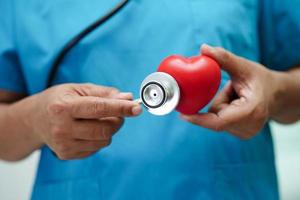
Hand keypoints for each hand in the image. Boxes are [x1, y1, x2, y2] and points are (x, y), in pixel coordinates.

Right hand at [26, 83, 141, 159]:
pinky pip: (96, 148)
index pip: (99, 108)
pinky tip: (86, 130)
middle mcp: (62, 127)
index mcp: (64, 107)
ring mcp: (63, 144)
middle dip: (117, 119)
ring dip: (108, 130)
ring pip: (104, 141)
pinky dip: (98, 138)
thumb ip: (104, 93)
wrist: (35, 119)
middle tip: (115, 112)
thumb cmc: (59, 100)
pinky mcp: (66, 155)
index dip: (121, 108)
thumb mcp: (79, 88)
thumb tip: (127, 98)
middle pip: (105, 129)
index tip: (137, 108)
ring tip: (96, 120)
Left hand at [181, 44, 278, 138]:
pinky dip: (222, 112)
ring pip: (217, 121)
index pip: (218, 122)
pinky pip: (220, 123)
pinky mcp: (241, 134)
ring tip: (237, 97)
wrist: (276, 94)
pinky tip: (236, 104)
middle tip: (231, 89)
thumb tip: (203, 48)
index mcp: (251, 111)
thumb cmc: (260, 79)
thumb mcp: (244, 66)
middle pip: (216, 119)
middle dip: (216, 103)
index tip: (182, 114)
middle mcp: (249, 127)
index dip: (199, 120)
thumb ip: (224, 58)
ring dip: (220, 107)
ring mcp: (246, 133)